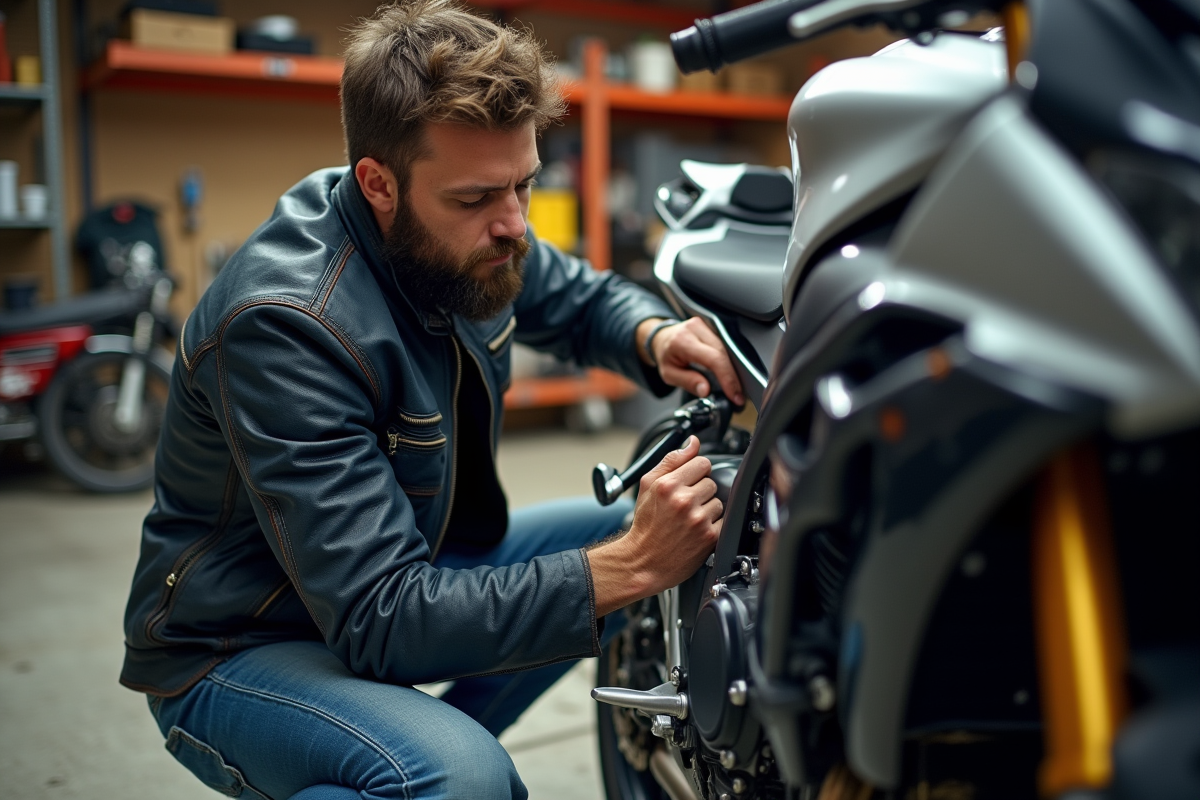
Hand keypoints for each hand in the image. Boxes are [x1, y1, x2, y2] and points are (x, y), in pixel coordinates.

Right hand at [587, 436, 721, 616]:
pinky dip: (713, 525)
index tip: (688, 483)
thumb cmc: (645, 525)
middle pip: (712, 482)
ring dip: (708, 508)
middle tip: (686, 505)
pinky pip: (723, 520)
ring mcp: (698, 519)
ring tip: (691, 518)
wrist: (643, 561)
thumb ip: (671, 460)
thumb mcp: (648, 486)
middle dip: (701, 491)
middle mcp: (683, 500)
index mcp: (668, 485)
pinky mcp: (709, 536)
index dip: (696, 473)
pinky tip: (697, 530)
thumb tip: (693, 442)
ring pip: (719, 501)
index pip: (702, 463)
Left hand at [640, 317, 743, 405]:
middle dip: (733, 377)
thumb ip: (688, 382)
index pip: (713, 359)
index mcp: (683, 341)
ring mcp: (706, 324)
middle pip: (724, 353)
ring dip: (734, 369)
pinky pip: (726, 344)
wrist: (662, 337)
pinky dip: (731, 360)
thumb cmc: (666, 356)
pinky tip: (732, 373)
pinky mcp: (713, 325)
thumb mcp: (669, 374)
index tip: (734, 395)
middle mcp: (696, 328)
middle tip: (738, 396)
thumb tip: (706, 391)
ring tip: (735, 388)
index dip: (727, 378)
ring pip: (728, 348)